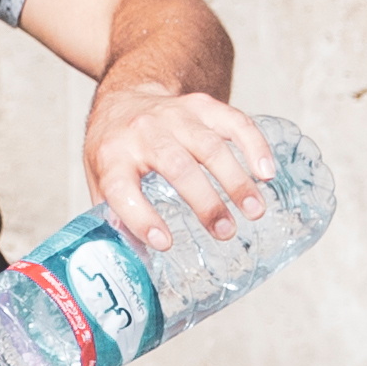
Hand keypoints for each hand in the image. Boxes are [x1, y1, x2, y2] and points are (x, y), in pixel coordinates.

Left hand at [82, 84, 272, 249]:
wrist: (123, 100)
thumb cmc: (114, 151)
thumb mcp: (99, 181)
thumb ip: (115, 219)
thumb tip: (137, 265)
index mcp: (112, 157)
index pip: (122, 188)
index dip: (141, 217)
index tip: (165, 243)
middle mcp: (142, 133)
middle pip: (177, 166)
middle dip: (205, 202)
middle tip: (225, 232)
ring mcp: (175, 116)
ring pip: (209, 146)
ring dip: (235, 180)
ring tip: (254, 211)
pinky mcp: (201, 106)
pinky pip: (232, 121)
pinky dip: (254, 145)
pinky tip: (267, 172)